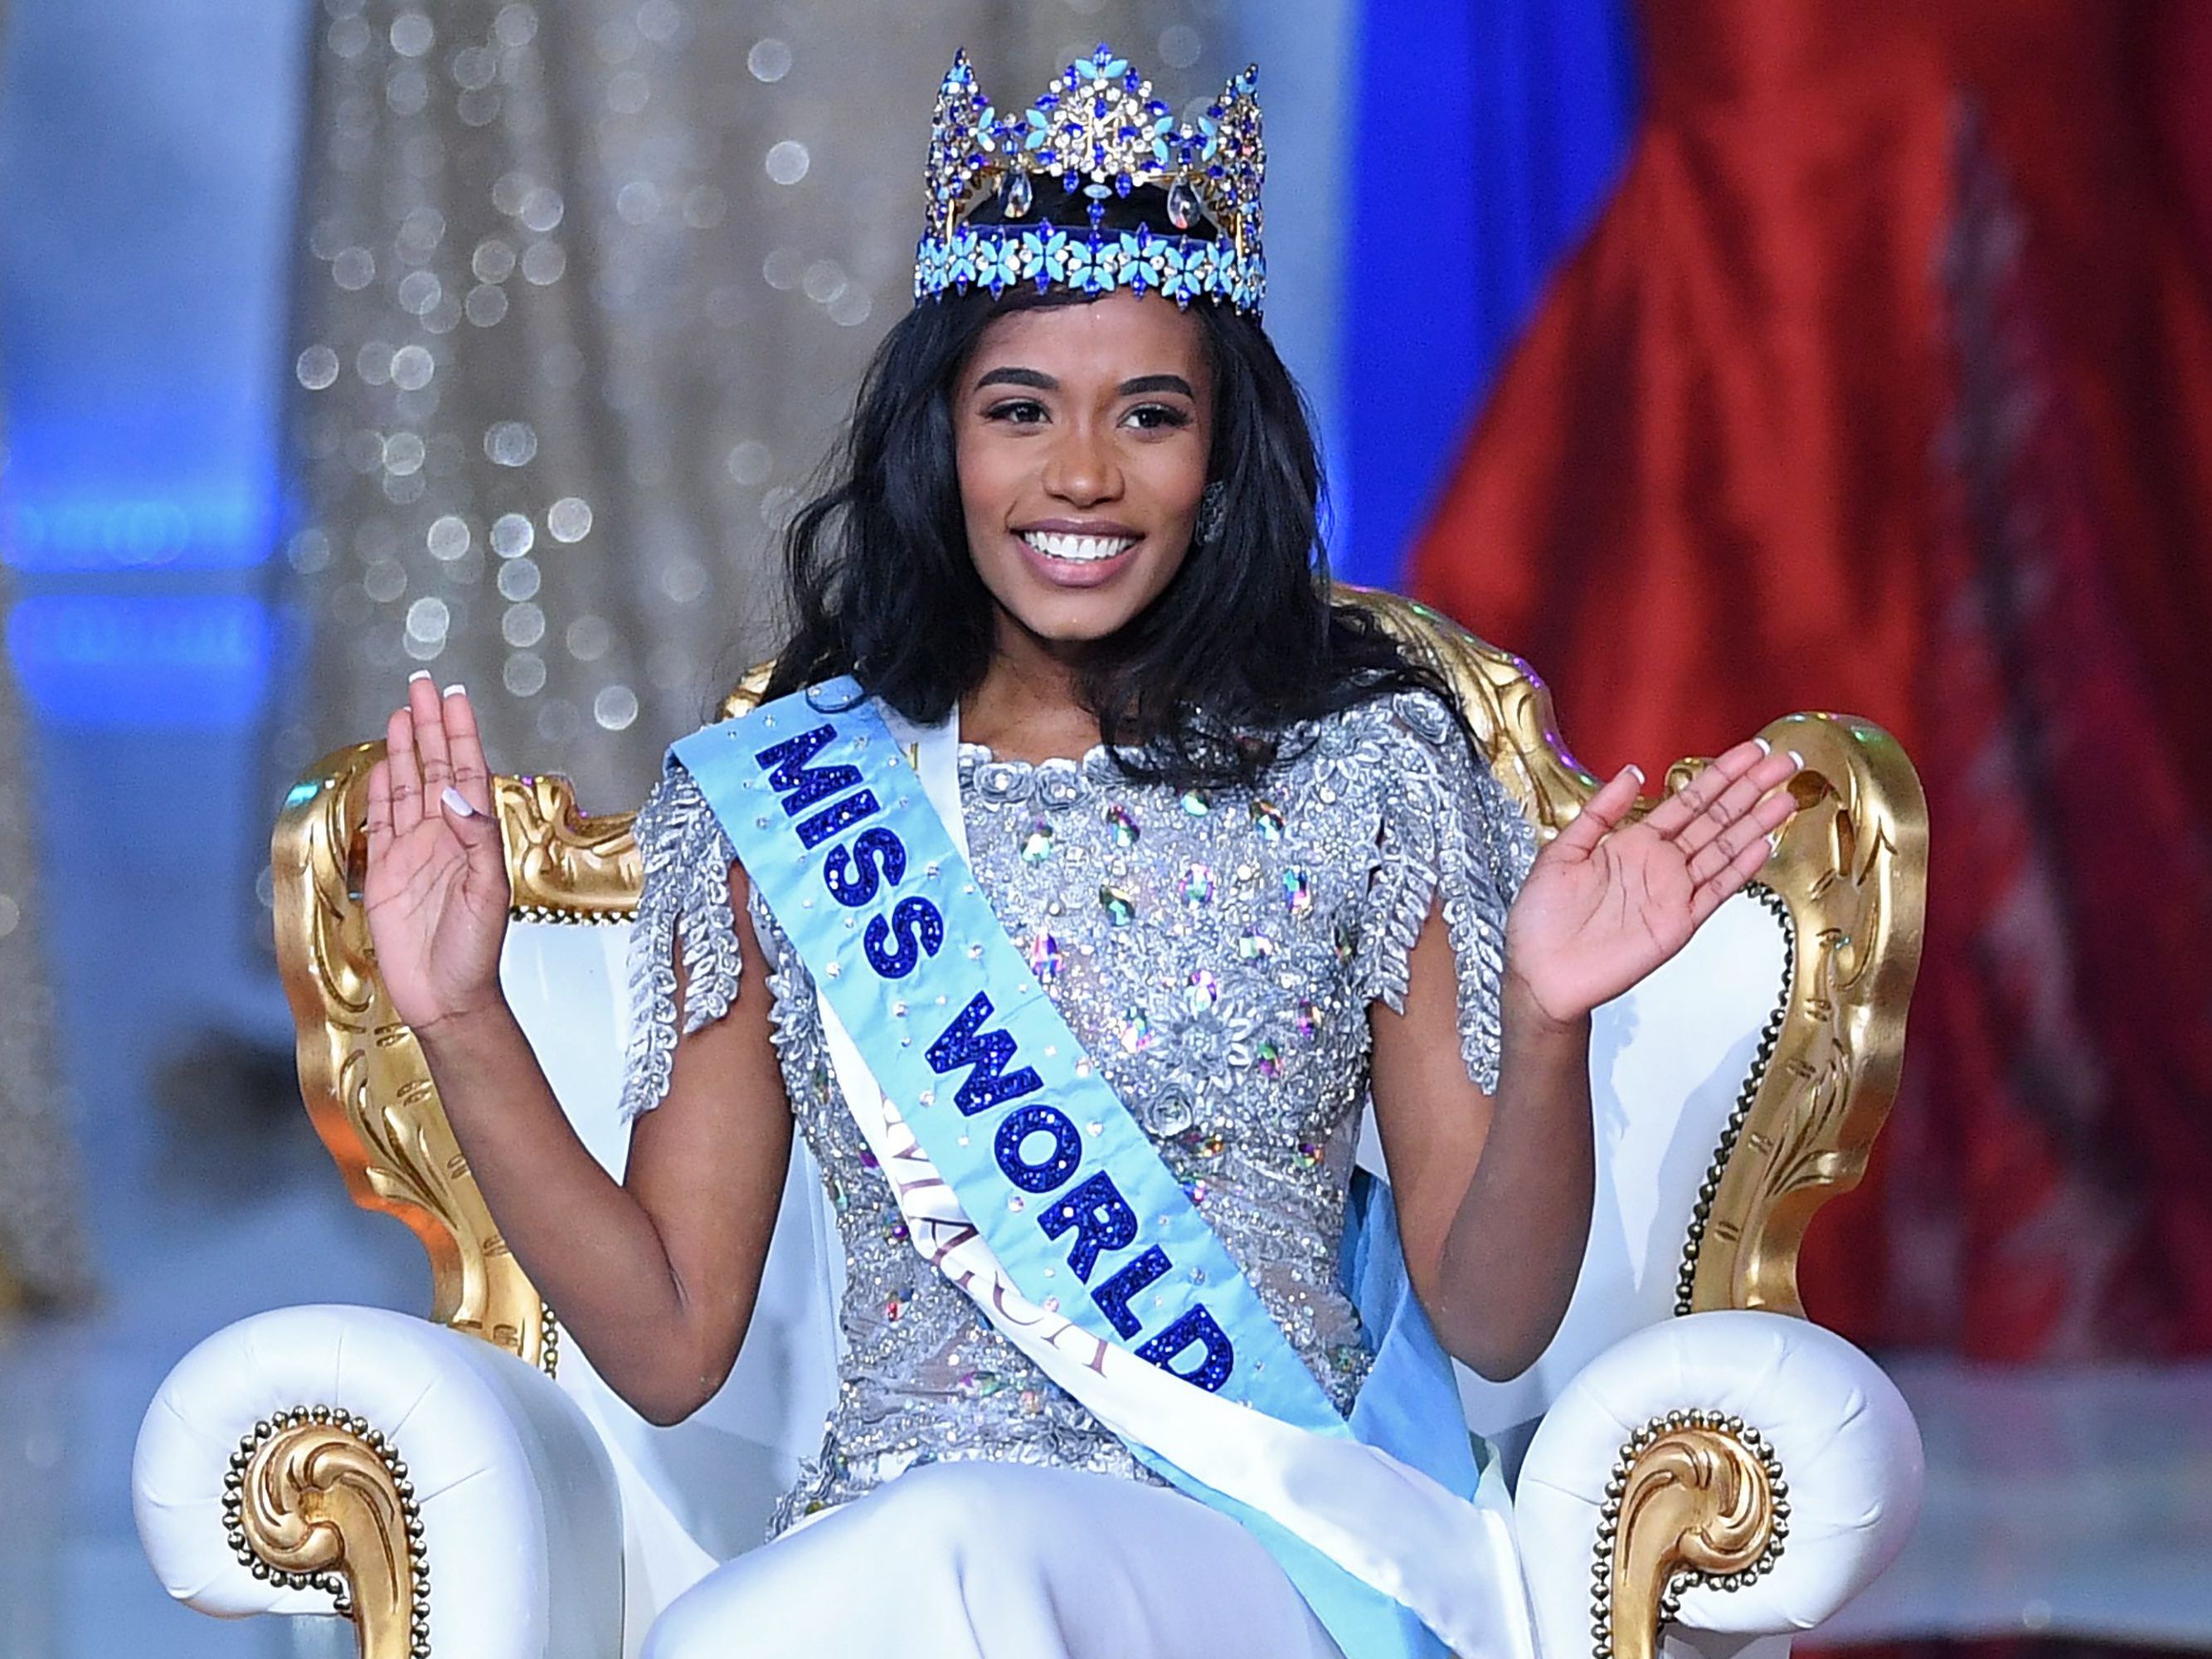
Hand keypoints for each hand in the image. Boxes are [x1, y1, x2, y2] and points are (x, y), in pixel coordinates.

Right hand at [364, 675, 510, 1036]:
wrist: (445, 996)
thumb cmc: (475, 951)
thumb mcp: (487, 893)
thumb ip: (475, 841)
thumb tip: (452, 794)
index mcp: (475, 837)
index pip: (468, 772)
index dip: (461, 734)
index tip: (455, 696)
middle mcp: (445, 836)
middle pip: (436, 767)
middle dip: (431, 726)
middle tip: (423, 683)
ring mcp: (414, 851)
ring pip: (409, 787)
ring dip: (406, 749)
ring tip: (403, 711)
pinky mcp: (385, 872)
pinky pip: (382, 821)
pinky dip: (381, 791)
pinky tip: (383, 764)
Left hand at [1504, 739, 1800, 1025]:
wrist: (1540, 973)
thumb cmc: (1542, 918)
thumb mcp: (1563, 851)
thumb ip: (1601, 812)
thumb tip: (1633, 772)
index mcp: (1633, 843)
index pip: (1688, 801)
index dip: (1720, 775)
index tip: (1750, 752)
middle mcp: (1660, 865)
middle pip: (1715, 820)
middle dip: (1750, 791)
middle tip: (1782, 763)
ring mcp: (1673, 894)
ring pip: (1723, 851)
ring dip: (1755, 825)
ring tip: (1786, 798)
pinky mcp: (1678, 924)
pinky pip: (1714, 892)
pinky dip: (1738, 870)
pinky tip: (1761, 845)